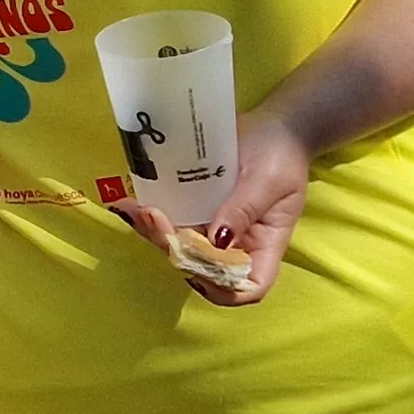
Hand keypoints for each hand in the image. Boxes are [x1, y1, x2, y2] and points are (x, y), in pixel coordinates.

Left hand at [109, 108, 309, 305]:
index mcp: (265, 245)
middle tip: (151, 218)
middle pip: (205, 271)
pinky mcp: (197, 212)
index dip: (222, 288)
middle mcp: (238, 246)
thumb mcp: (268, 179)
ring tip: (135, 210)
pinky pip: (174, 224)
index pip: (250, 287)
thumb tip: (217, 240)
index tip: (195, 261)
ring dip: (155, 235)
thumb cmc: (281, 153)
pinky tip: (132, 202)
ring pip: (181, 250)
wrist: (274, 126)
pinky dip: (152, 218)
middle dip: (173, 252)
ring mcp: (214, 231)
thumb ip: (244, 209)